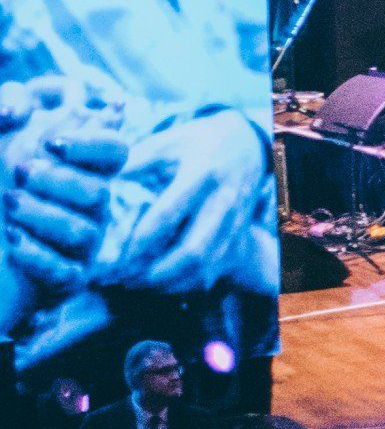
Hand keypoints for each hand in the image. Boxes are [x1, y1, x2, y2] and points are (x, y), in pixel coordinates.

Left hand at [2, 84, 128, 285]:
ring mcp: (79, 247)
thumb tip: (30, 105)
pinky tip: (10, 240)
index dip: (92, 145)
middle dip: (59, 181)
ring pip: (83, 233)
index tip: (52, 143)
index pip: (113, 152)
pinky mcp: (65, 282)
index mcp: (78, 171)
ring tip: (8, 203)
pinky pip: (65, 273)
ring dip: (42, 215)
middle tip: (20, 171)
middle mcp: (86, 210)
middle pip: (99, 194)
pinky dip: (35, 255)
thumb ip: (11, 106)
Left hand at [103, 111, 269, 297]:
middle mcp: (222, 202)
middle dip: (157, 273)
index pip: (168, 214)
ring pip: (206, 267)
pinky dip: (188, 282)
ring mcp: (235, 222)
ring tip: (140, 285)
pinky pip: (216, 269)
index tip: (115, 257)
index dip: (140, 241)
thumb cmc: (196, 143)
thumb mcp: (164, 143)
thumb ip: (132, 163)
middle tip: (125, 280)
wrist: (245, 144)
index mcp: (201, 174)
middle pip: (193, 251)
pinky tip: (164, 283)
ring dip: (172, 283)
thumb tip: (95, 188)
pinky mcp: (240, 235)